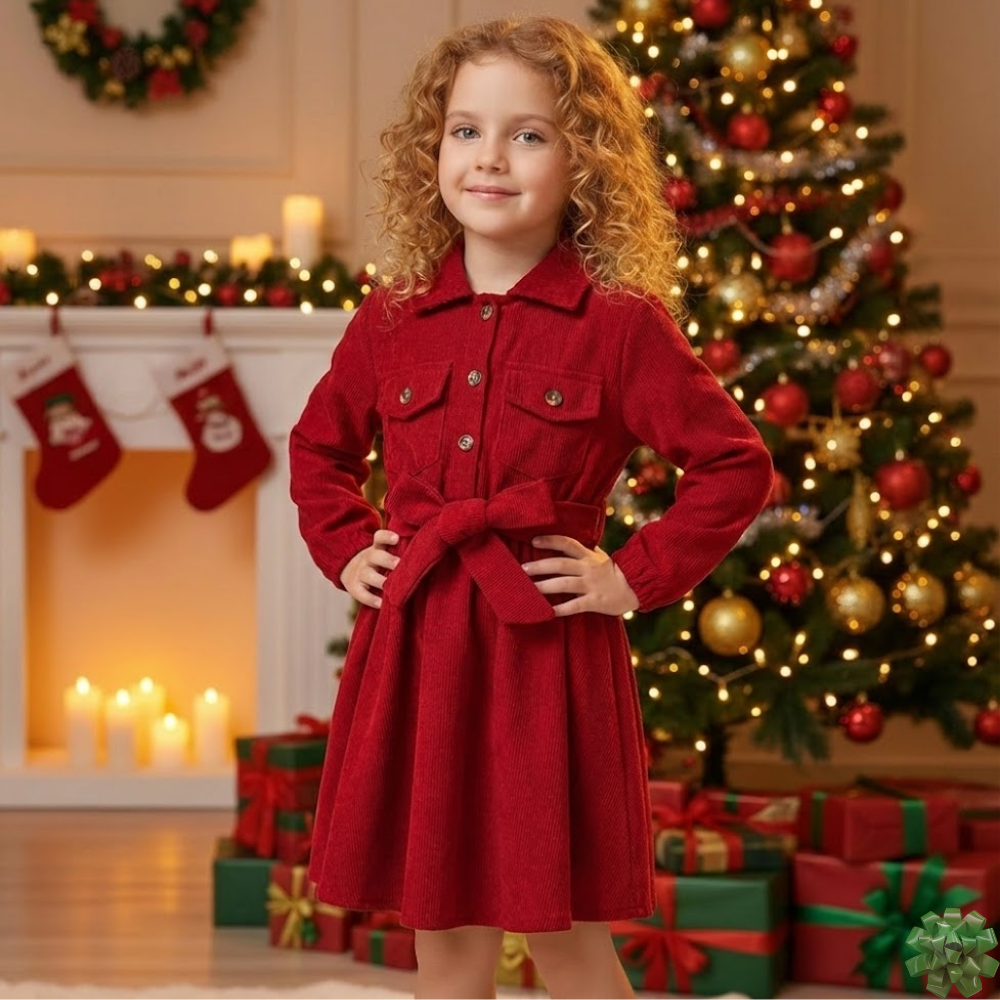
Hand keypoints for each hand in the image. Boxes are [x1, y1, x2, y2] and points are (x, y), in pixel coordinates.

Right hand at [340, 529, 399, 608]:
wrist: (350, 572)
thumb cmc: (379, 563)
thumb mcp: (385, 553)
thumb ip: (401, 552)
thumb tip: (429, 554)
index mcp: (377, 548)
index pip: (379, 538)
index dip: (386, 537)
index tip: (397, 538)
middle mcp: (368, 558)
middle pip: (375, 556)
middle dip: (387, 560)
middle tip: (399, 564)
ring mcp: (360, 573)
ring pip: (367, 574)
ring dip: (380, 580)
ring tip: (390, 586)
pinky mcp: (354, 588)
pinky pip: (361, 594)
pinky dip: (371, 599)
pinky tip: (381, 603)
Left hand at [522, 535, 639, 617]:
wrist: (636, 587)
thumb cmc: (613, 572)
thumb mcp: (599, 556)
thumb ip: (583, 550)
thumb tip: (564, 542)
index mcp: (588, 556)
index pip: (567, 543)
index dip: (550, 540)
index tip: (533, 540)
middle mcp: (588, 568)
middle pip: (561, 564)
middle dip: (540, 566)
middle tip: (522, 569)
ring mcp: (591, 584)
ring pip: (564, 584)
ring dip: (545, 586)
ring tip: (529, 589)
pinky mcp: (595, 601)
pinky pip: (575, 605)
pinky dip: (561, 609)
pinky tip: (547, 612)